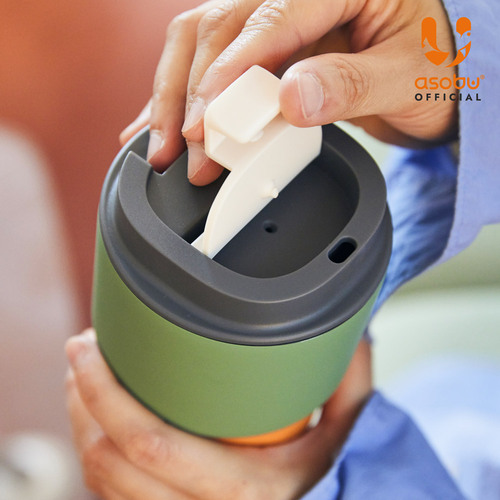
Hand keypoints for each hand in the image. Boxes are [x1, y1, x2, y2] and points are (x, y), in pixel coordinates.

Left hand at [66, 329, 371, 498]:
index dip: (105, 393)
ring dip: (80, 422)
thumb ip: (349, 377)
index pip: (149, 442)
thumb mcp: (349, 428)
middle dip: (82, 399)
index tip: (88, 346)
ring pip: (101, 481)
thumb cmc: (329, 475)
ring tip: (83, 375)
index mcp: (242, 489)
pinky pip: (110, 494)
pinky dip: (93, 450)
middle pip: (109, 460)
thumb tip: (347, 327)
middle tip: (83, 349)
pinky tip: (97, 416)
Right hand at [120, 0, 456, 184]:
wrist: (441, 72)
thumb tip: (289, 100)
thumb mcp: (406, 76)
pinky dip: (185, 96)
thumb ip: (350, 84)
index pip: (268, 19)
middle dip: (192, 93)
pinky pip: (214, 63)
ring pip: (201, 42)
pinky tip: (158, 123)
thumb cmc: (437, 66)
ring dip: (174, 96)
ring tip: (158, 146)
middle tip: (182, 150)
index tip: (204, 122)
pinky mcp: (267, 51)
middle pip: (218, 26)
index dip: (229, 73)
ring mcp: (277, 20)